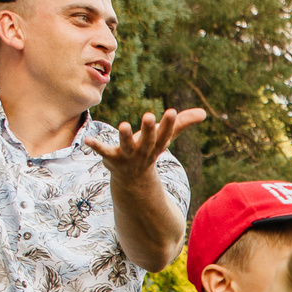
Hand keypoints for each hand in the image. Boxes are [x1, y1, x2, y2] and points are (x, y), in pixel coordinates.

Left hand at [88, 107, 208, 180]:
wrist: (133, 179)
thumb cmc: (149, 152)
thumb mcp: (166, 137)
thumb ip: (182, 123)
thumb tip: (204, 113)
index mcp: (156, 145)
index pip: (165, 134)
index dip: (168, 124)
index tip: (172, 111)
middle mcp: (143, 152)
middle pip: (148, 141)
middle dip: (149, 129)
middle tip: (149, 116)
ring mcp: (127, 156)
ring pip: (127, 146)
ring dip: (125, 137)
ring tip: (123, 125)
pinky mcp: (111, 158)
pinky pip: (103, 152)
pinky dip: (96, 146)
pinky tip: (87, 139)